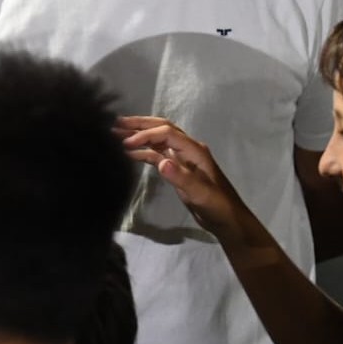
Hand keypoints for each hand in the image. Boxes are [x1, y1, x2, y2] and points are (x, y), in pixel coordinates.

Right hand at [117, 116, 245, 237]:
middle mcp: (187, 149)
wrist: (226, 220)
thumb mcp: (200, 193)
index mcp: (194, 150)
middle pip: (162, 129)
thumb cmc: (216, 205)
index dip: (145, 135)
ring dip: (139, 135)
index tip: (126, 143)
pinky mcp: (176, 169)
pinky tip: (128, 153)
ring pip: (157, 140)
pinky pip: (157, 154)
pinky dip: (142, 151)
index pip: (166, 133)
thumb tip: (161, 163)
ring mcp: (181, 158)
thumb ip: (181, 177)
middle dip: (140, 124)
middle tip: (116, 123)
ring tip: (116, 134)